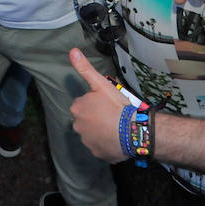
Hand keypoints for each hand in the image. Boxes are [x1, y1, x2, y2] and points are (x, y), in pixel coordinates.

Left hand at [68, 47, 134, 162]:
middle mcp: (78, 126)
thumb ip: (85, 69)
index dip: (96, 104)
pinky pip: (100, 147)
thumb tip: (72, 51)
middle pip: (86, 120)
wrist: (132, 131)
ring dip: (101, 131)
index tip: (107, 105)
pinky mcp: (97, 153)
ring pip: (93, 134)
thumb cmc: (117, 107)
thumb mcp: (101, 84)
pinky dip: (106, 144)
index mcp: (77, 108)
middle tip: (112, 116)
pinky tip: (117, 139)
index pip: (84, 104)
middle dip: (96, 118)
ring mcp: (87, 141)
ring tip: (116, 128)